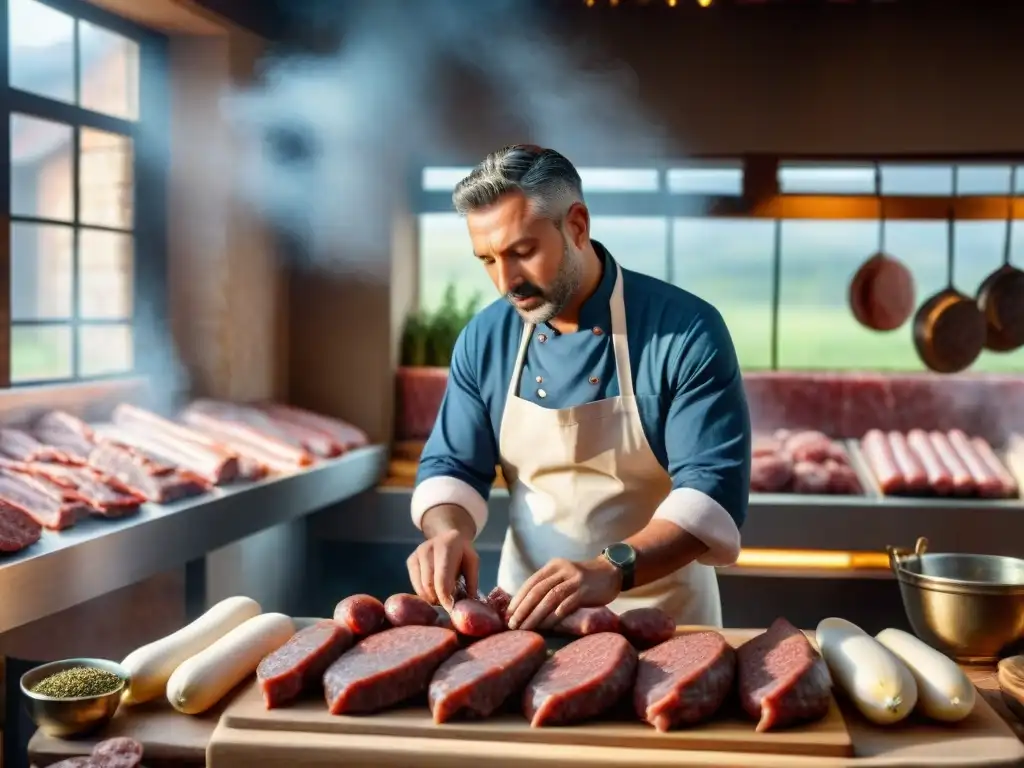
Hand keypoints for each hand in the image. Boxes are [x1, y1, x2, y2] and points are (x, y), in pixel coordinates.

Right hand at [407, 529, 478, 611]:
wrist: (447, 537)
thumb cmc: (462, 552)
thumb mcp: (473, 561)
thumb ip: (472, 580)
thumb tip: (468, 604)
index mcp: (446, 547)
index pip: (442, 579)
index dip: (445, 597)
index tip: (451, 608)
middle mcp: (428, 549)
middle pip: (429, 584)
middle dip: (438, 599)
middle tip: (447, 604)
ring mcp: (417, 554)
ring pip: (420, 586)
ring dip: (431, 597)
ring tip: (441, 598)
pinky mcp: (410, 561)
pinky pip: (415, 584)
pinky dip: (424, 592)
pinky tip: (433, 591)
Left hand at [506, 556, 621, 630]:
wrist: (612, 572)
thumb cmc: (584, 581)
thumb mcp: (564, 577)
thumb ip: (549, 587)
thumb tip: (525, 609)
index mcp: (553, 566)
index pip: (531, 583)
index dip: (518, 599)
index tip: (508, 615)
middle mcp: (562, 570)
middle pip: (537, 590)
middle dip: (523, 609)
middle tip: (513, 625)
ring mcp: (574, 579)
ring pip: (550, 598)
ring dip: (535, 615)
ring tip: (525, 628)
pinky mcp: (585, 590)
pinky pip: (566, 605)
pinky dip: (554, 616)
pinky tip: (546, 627)